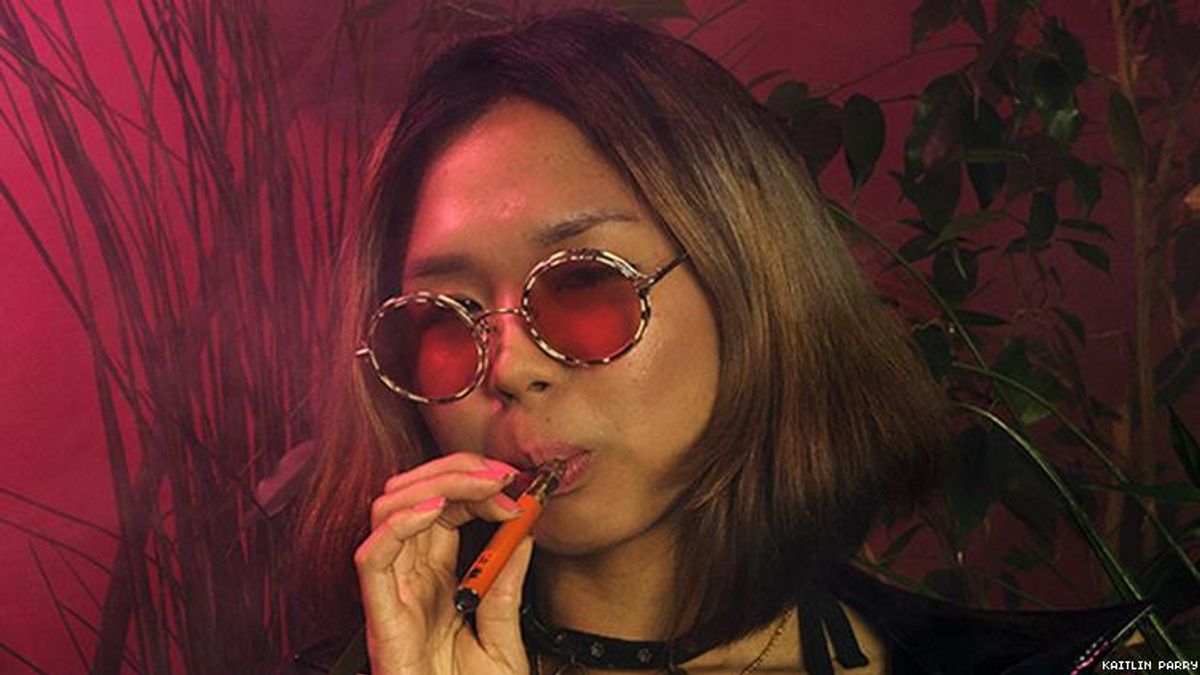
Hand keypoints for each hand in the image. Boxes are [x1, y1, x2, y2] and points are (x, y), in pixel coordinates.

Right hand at [354, 452, 531, 674]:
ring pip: (386, 513)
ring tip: (477, 486)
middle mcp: (410, 582)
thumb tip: (523, 534)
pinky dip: (398, 524)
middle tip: (499, 476)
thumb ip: (507, 587)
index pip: (442, 509)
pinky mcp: (383, 620)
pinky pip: (372, 558)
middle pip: (412, 498)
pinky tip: (432, 509)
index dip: (473, 485)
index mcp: (436, 580)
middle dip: (454, 471)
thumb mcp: (505, 641)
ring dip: (432, 485)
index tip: (514, 487)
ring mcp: (393, 597)